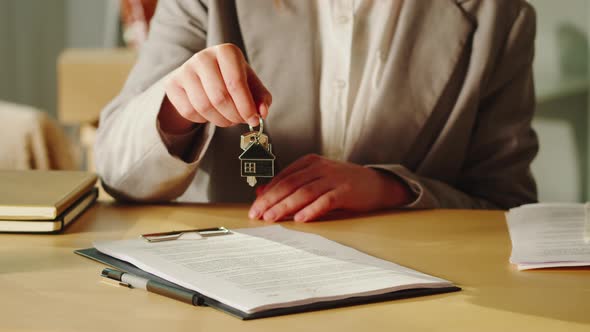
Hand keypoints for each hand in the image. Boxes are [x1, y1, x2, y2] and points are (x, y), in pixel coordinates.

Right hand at [159, 43, 271, 133]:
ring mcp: (185, 69)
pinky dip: (203, 119)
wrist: (203, 75)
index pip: (236, 83)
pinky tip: (211, 113)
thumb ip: (261, 98)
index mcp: (226, 52)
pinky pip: (189, 111)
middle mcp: (203, 57)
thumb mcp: (251, 84)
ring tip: (228, 118)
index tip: (253, 119)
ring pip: (204, 106)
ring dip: (220, 120)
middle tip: (240, 121)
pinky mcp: (173, 84)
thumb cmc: (232, 79)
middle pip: (219, 97)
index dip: (246, 106)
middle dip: (234, 115)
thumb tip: (262, 112)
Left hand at [248, 154, 414, 221]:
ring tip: (272, 217)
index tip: (254, 207)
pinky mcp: (345, 191)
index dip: (267, 193)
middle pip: (290, 184)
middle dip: (271, 200)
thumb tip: (262, 193)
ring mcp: (333, 178)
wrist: (377, 184)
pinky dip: (311, 210)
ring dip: (285, 206)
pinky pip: (325, 201)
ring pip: (304, 192)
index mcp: (309, 162)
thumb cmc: (343, 184)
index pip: (283, 177)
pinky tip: (300, 218)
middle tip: (257, 214)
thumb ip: (291, 185)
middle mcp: (320, 167)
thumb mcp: (315, 180)